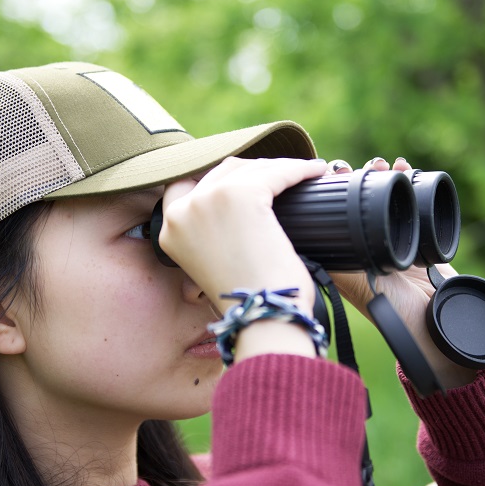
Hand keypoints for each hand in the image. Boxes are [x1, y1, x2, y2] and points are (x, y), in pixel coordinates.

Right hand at [159, 157, 328, 361]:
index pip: (185, 185)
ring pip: (250, 168)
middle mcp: (182, 212)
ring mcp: (209, 200)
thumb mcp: (213, 263)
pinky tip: (314, 171)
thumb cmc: (250, 300)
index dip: (217, 179)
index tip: (246, 179)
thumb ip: (211, 236)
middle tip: (280, 178)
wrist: (264, 317)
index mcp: (169, 230)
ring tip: (300, 175)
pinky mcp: (241, 195)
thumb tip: (236, 212)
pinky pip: (277, 171)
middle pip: (221, 171)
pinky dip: (299, 170)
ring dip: (277, 168)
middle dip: (253, 172)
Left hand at [327, 157, 477, 388]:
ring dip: (382, 174)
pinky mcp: (420, 235)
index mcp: (347, 254)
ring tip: (383, 163)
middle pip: (358, 199)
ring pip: (384, 195)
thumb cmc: (393, 310)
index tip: (330, 172)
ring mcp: (394, 237)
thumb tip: (308, 240)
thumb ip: (337, 265)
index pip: (333, 214)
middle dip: (357, 177)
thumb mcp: (357, 286)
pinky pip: (412, 200)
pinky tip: (405, 166)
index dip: (331, 191)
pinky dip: (409, 179)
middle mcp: (367, 243)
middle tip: (357, 165)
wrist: (437, 320)